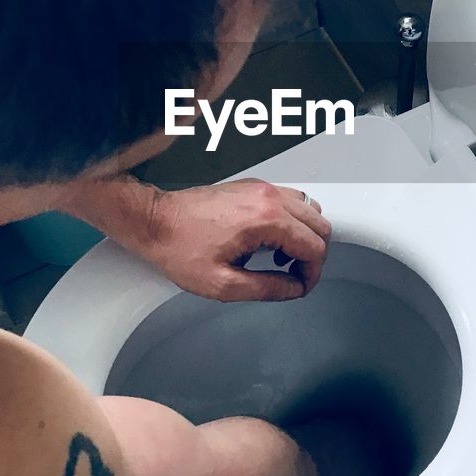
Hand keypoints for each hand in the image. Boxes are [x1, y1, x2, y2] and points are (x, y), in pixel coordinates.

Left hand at [143, 179, 331, 301]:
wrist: (156, 221)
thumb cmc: (179, 246)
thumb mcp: (223, 283)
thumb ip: (266, 288)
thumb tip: (293, 288)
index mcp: (266, 219)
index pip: (314, 246)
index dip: (313, 273)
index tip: (300, 286)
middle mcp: (268, 197)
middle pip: (319, 224)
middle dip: (313, 255)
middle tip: (295, 276)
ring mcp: (261, 188)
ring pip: (309, 208)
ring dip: (304, 235)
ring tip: (283, 258)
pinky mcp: (253, 186)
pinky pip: (290, 199)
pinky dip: (292, 221)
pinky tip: (271, 240)